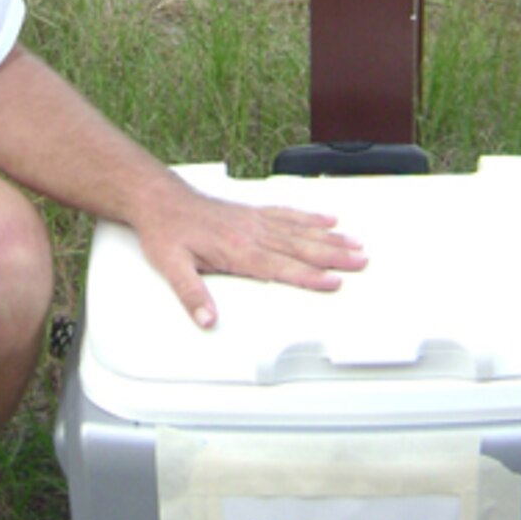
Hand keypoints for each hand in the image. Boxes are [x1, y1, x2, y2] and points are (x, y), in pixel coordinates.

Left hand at [135, 183, 367, 327]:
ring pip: (299, 230)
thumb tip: (206, 319)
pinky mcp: (251, 212)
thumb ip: (192, 294)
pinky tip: (327, 218)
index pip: (280, 267)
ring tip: (355, 242)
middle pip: (300, 247)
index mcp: (236, 251)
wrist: (159, 199)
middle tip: (362, 261)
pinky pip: (287, 213)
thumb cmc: (166, 232)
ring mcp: (254, 220)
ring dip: (329, 237)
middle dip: (333, 255)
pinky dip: (309, 216)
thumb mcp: (171, 267)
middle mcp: (251, 233)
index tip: (334, 281)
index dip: (309, 276)